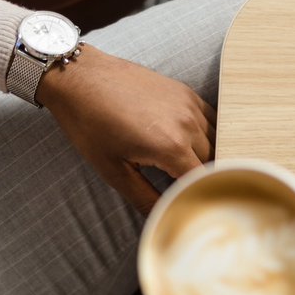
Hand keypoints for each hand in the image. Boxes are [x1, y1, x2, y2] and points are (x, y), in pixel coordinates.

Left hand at [38, 46, 215, 213]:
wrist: (78, 76)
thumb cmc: (90, 123)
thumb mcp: (113, 170)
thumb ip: (144, 198)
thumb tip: (164, 218)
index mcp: (171, 147)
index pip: (202, 182)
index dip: (199, 196)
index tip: (191, 203)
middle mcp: (187, 125)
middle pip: (213, 162)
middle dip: (204, 178)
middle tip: (188, 188)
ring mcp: (189, 105)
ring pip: (216, 140)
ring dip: (208, 156)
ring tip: (191, 168)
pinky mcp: (186, 93)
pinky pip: (212, 119)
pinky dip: (209, 135)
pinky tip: (194, 144)